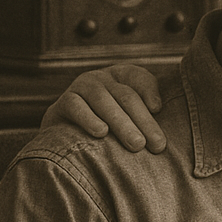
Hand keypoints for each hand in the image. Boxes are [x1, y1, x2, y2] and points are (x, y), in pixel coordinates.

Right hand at [40, 65, 165, 152]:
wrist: (64, 132)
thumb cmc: (110, 126)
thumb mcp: (130, 116)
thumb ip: (147, 114)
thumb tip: (158, 117)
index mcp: (122, 76)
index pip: (139, 77)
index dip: (149, 91)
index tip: (158, 109)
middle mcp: (102, 78)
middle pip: (126, 96)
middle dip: (144, 121)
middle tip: (158, 145)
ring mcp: (81, 87)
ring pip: (104, 101)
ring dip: (122, 124)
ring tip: (137, 144)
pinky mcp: (63, 102)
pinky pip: (76, 107)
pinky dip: (89, 119)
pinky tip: (101, 132)